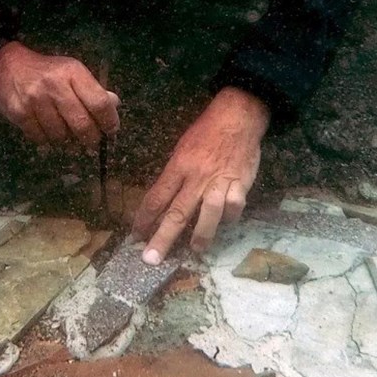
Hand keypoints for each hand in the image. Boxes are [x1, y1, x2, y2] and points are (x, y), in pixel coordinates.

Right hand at [0, 41, 118, 149]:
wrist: (7, 65)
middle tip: (91, 141)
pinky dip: (47, 140)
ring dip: (66, 140)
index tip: (111, 130)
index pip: (99, 103)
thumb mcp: (72, 72)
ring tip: (65, 131)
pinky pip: (40, 139)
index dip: (109, 121)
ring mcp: (35, 100)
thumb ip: (93, 89)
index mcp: (72, 73)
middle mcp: (55, 86)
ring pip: (61, 136)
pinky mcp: (19, 113)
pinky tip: (46, 130)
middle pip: (82, 124)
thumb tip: (114, 105)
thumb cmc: (46, 71)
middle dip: (90, 138)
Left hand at [134, 87, 270, 264]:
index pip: (157, 197)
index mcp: (179, 166)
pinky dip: (230, 217)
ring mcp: (220, 181)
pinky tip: (225, 223)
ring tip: (194, 251)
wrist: (238, 116)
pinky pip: (234, 206)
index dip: (144, 218)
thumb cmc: (206, 131)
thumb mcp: (182, 148)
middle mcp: (197, 177)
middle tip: (151, 259)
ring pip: (208, 214)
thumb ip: (174, 175)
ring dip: (200, 235)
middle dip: (163, 238)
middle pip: (177, 212)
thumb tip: (163, 201)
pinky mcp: (241, 183)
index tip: (136, 236)